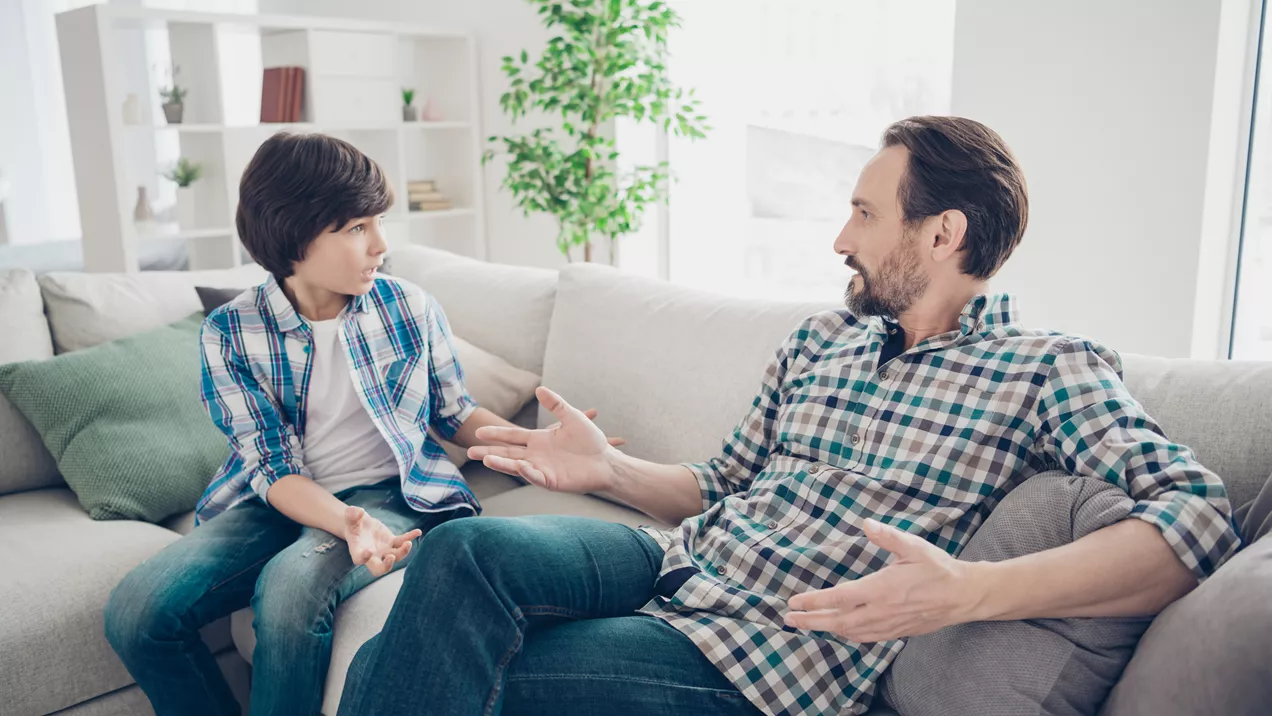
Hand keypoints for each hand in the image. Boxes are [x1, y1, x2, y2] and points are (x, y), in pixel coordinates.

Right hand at [343, 506, 422, 577]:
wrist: (360, 523)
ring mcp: (384, 550)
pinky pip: (402, 542)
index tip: (368, 552)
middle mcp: (371, 555)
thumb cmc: (352, 522)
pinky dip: (410, 537)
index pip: (359, 559)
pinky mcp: (392, 542)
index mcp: (357, 550)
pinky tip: (417, 531)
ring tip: (408, 543)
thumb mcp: (350, 516)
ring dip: (403, 552)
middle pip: (379, 569)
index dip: (363, 558)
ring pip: (395, 557)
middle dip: (386, 566)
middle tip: (391, 557)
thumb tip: (358, 512)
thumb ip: (352, 514)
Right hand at [466, 386, 619, 492]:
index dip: (495, 434)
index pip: (512, 436)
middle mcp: (536, 454)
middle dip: (489, 452)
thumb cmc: (590, 440)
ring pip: (516, 466)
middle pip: (507, 453)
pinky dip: (526, 472)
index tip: (478, 431)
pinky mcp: (551, 481)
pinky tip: (519, 466)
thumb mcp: (572, 417)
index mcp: (539, 440)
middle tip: (469, 452)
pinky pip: (535, 477)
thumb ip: (556, 404)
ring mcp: (542, 468)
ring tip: (486, 460)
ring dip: (501, 463)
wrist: (607, 460)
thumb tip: (539, 389)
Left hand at [783, 518, 986, 642]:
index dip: (813, 601)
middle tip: (789, 619)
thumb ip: (888, 537)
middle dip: (810, 621)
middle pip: (837, 621)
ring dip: (826, 629)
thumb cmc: (938, 568)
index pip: (839, 598)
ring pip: (850, 632)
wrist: (964, 596)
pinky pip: (865, 638)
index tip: (794, 601)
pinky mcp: (896, 632)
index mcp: (882, 588)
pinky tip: (839, 630)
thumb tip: (867, 524)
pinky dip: (847, 635)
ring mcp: (889, 625)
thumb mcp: (914, 547)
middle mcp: (881, 611)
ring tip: (807, 624)